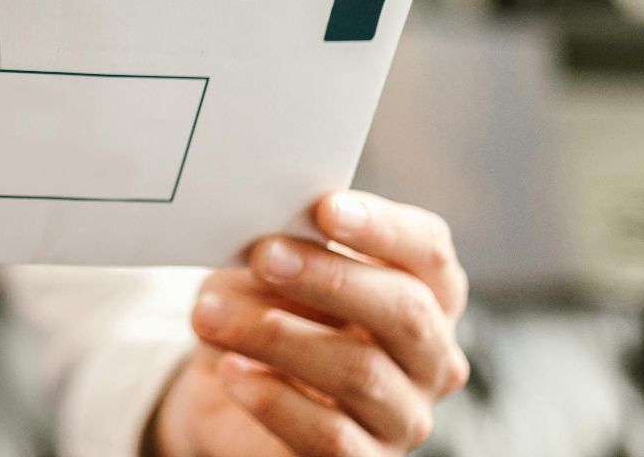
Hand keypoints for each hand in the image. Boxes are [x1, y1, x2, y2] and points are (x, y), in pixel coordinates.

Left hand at [149, 191, 470, 456]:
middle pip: (405, 312)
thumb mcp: (266, 270)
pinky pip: (329, 435)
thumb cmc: (264, 311)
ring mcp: (404, 415)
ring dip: (278, 336)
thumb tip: (266, 238)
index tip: (326, 208)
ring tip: (213, 315)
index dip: (384, 227)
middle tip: (263, 256)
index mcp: (422, 291)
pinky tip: (230, 371)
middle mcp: (430, 355)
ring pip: (360, 373)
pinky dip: (272, 399)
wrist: (227, 388)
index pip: (428, 252)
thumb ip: (281, 249)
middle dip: (330, 278)